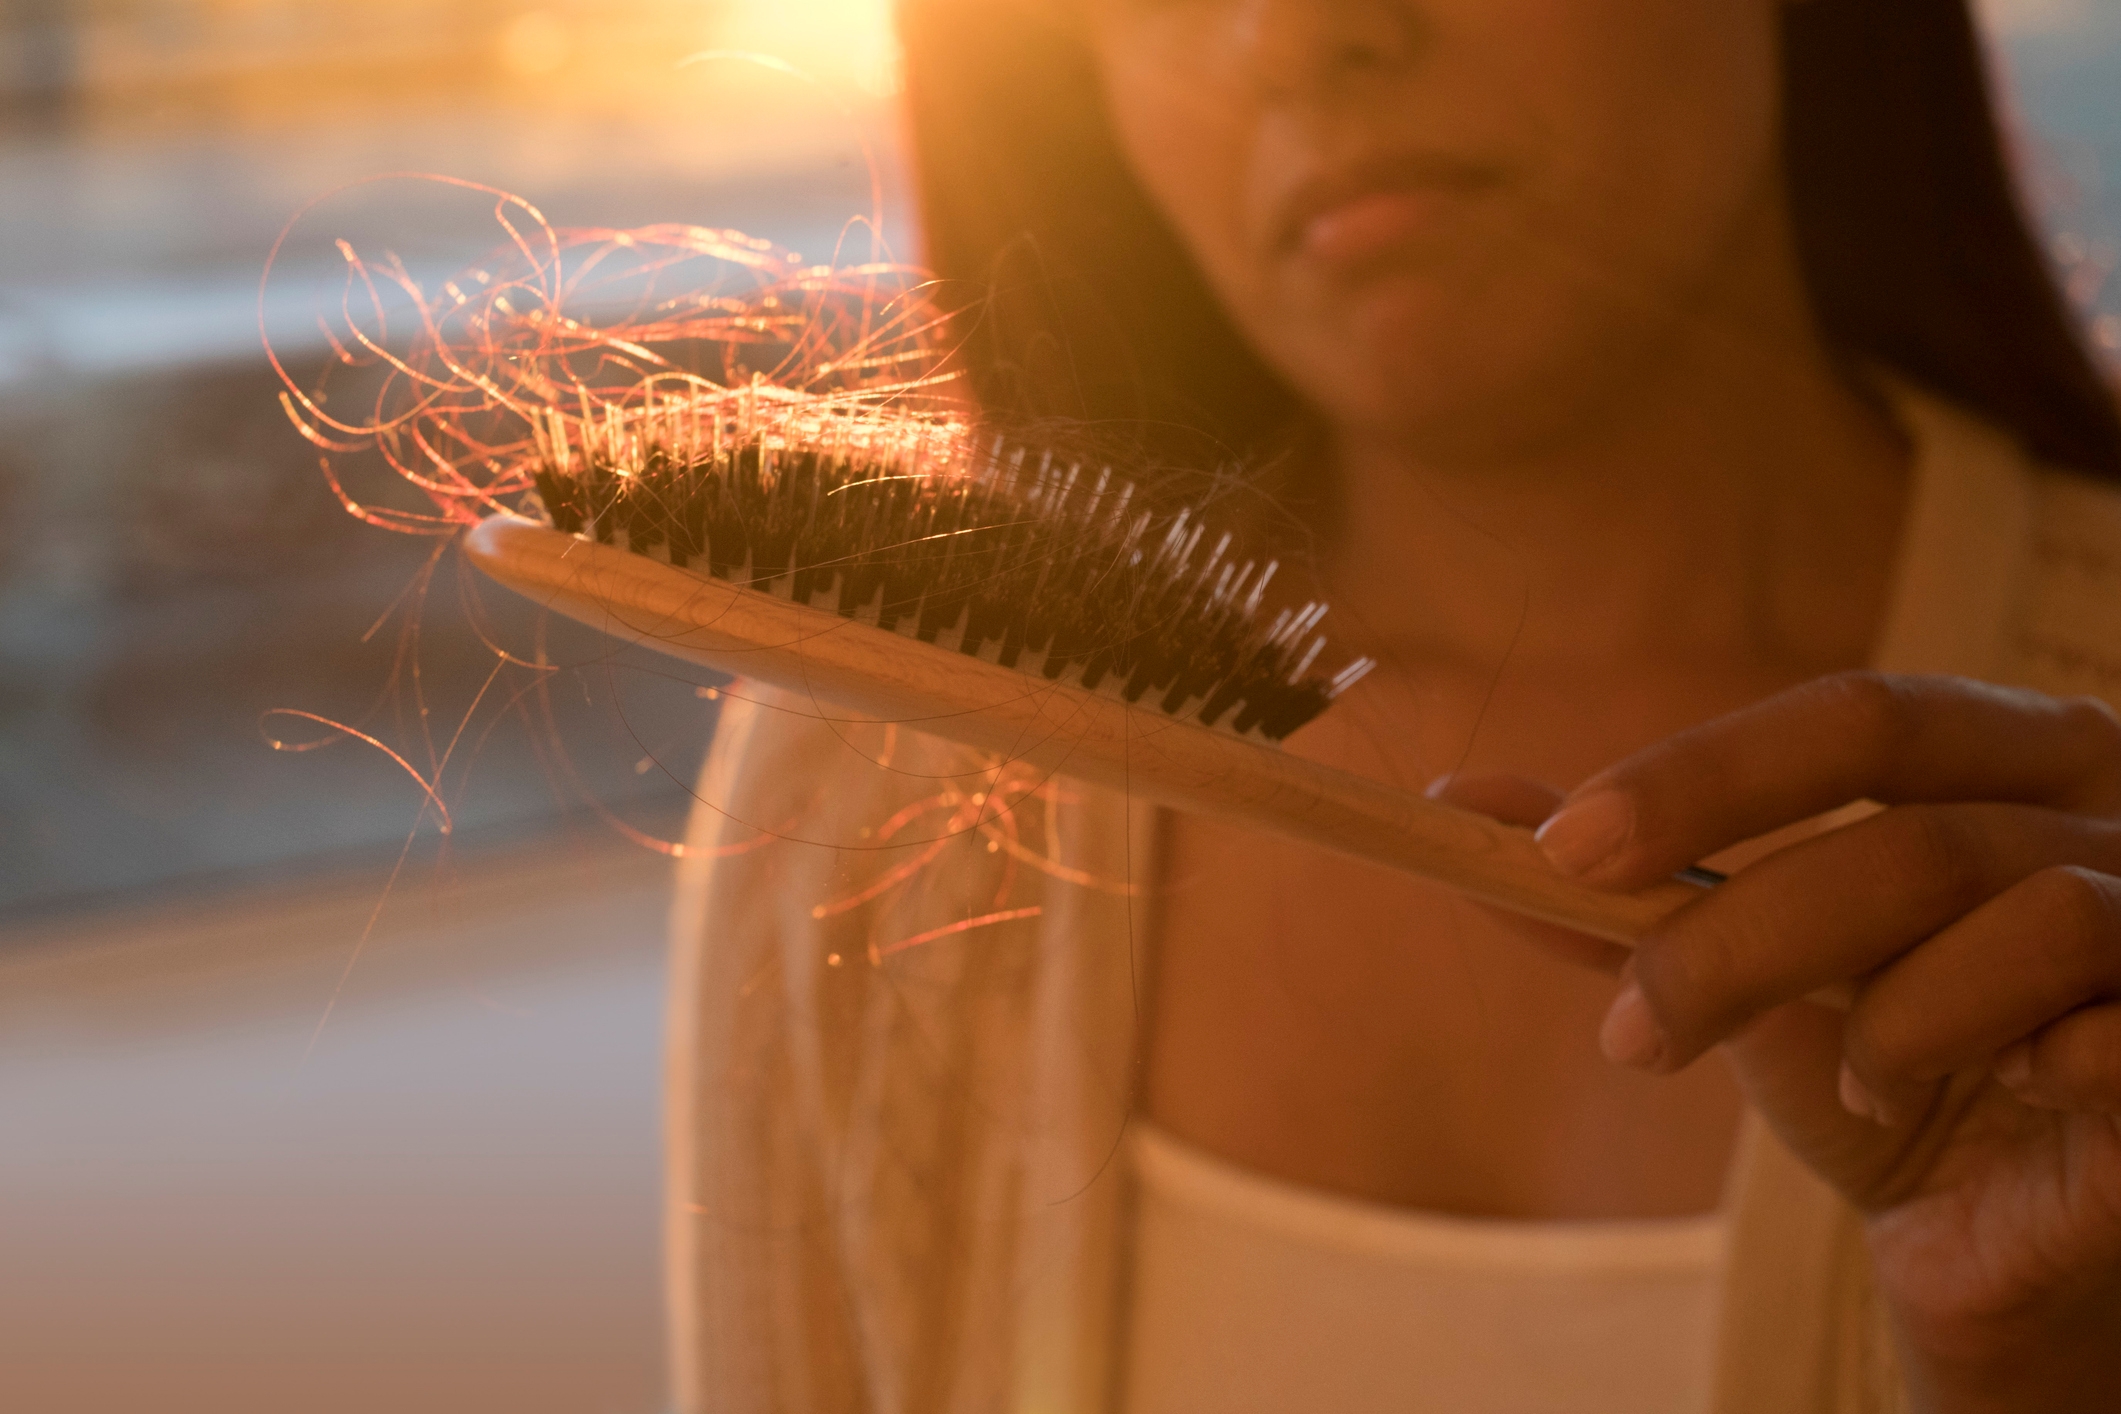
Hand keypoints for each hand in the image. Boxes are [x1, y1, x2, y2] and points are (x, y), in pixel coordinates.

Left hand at [1524, 673, 2120, 1412]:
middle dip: (1739, 937)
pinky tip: (1999, 1094)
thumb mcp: (1747, 977)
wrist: (2010, 1236)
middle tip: (1630, 1038)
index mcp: (2001, 757)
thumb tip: (1459, 811)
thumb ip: (1625, 897)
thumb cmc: (1886, 1071)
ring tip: (1849, 1083)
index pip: (1860, 717)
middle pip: (1910, 833)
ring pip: (2028, 915)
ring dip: (1892, 1024)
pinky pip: (2116, 1027)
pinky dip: (2025, 1062)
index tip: (1560, 849)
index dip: (1707, 775)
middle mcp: (2101, 809)